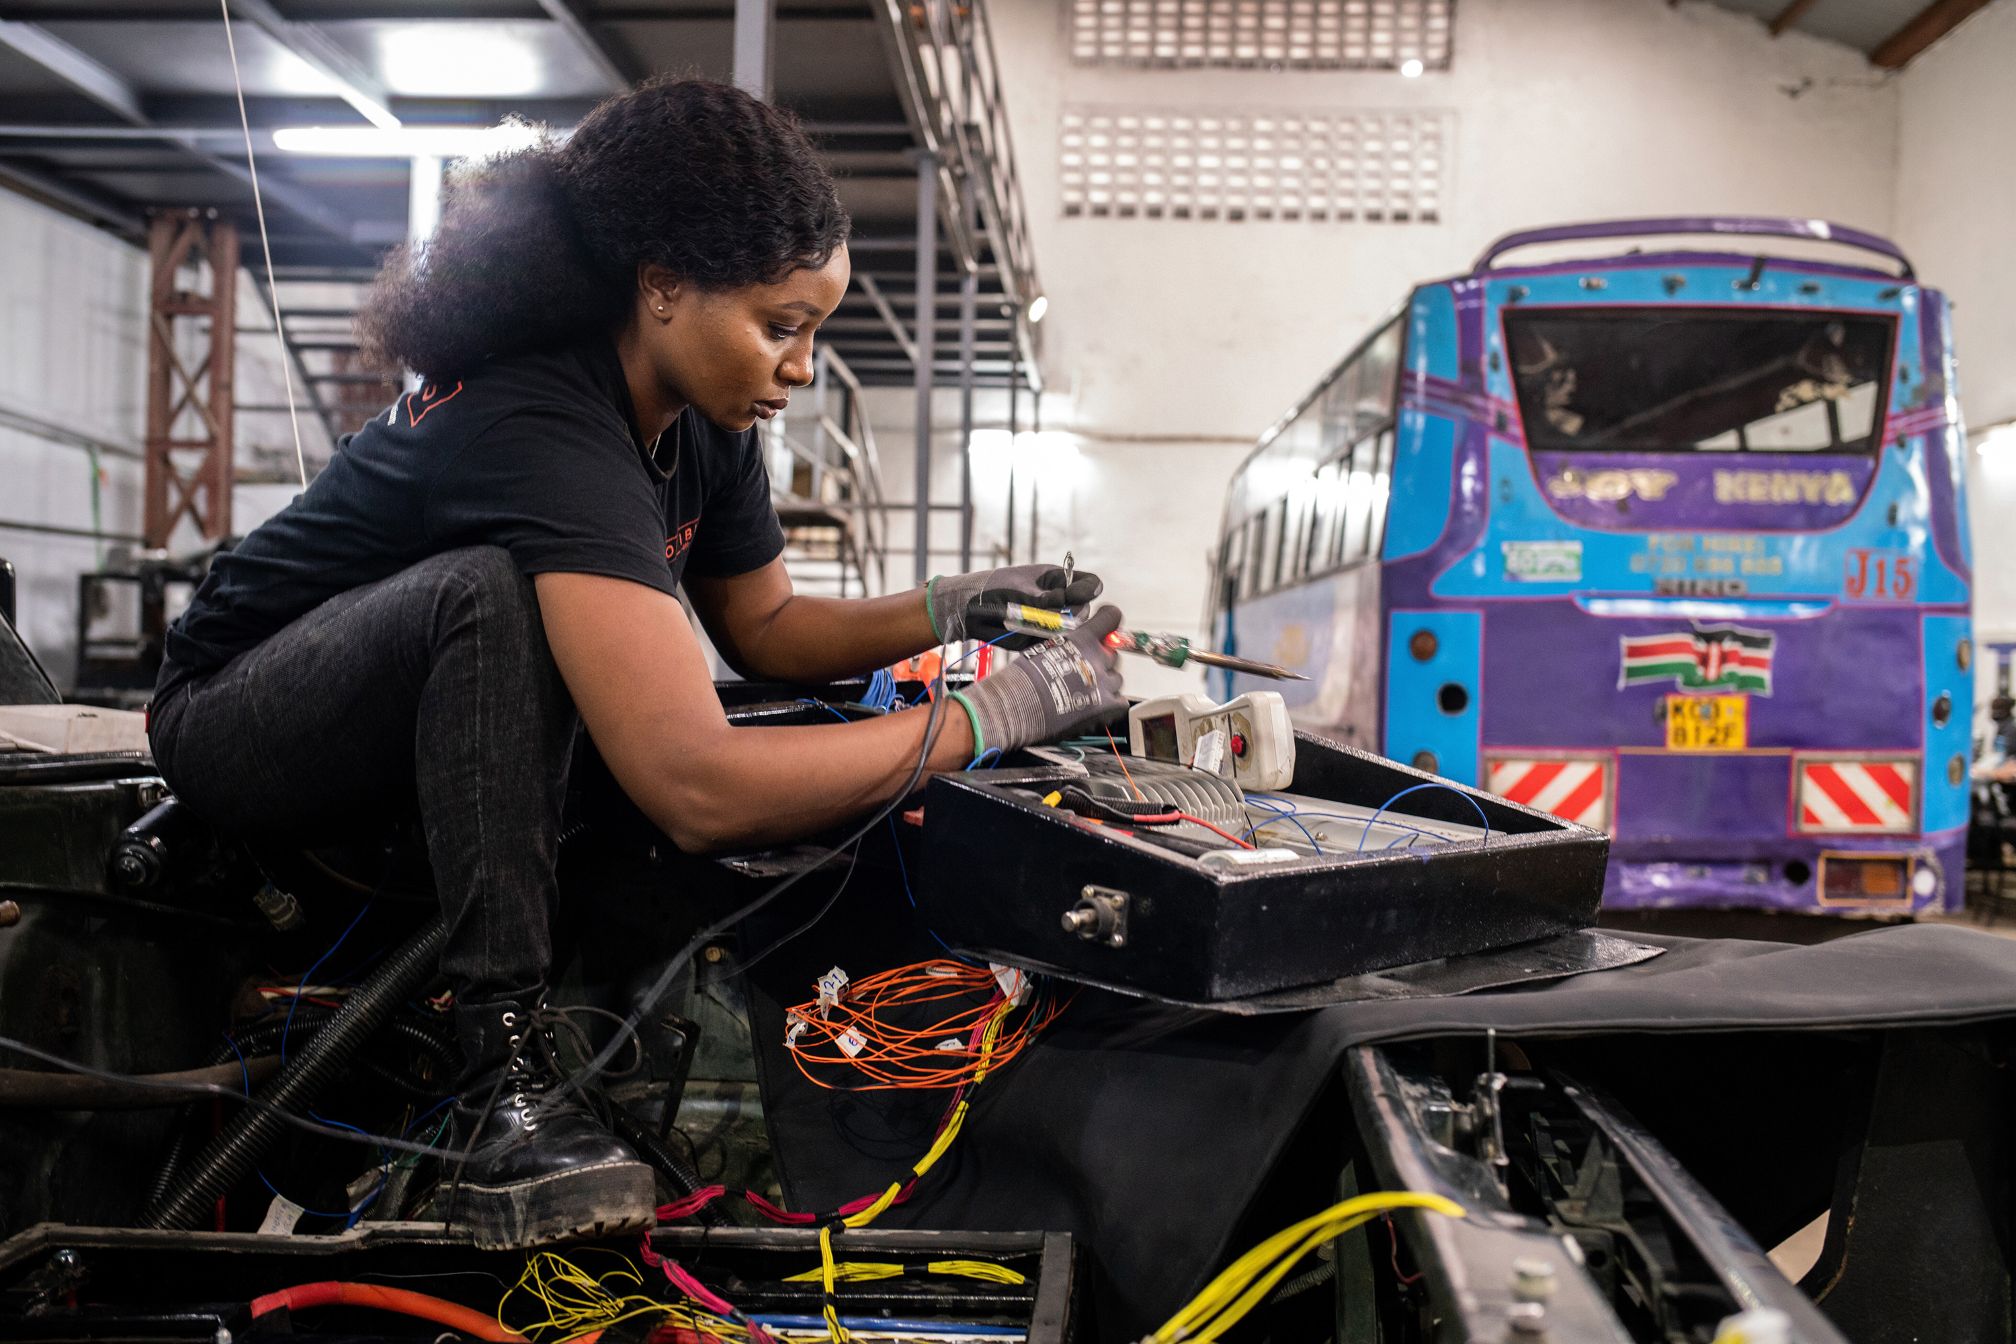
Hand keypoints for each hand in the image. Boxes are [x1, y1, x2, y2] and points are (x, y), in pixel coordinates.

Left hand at [928, 562, 1103, 649]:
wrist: (969, 610)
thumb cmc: (993, 588)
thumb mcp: (1018, 588)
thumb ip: (1043, 598)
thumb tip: (1067, 603)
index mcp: (1057, 581)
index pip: (1089, 584)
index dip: (1088, 590)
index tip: (1076, 596)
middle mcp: (1059, 601)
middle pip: (1083, 610)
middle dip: (1072, 614)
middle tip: (1051, 615)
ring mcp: (1051, 621)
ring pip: (1071, 631)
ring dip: (1057, 630)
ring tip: (1031, 624)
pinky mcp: (1041, 639)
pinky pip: (1053, 645)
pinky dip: (1045, 642)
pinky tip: (1028, 635)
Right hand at [949, 605, 1126, 756]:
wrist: (1018, 705)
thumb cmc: (1024, 678)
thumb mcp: (1046, 647)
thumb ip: (1070, 644)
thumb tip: (1078, 645)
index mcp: (1082, 639)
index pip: (1111, 618)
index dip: (1109, 621)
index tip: (1107, 626)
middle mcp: (1097, 659)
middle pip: (1113, 653)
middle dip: (1101, 660)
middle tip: (1084, 670)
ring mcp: (1103, 684)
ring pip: (1116, 679)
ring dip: (1104, 683)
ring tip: (1083, 691)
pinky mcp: (1105, 707)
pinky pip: (1118, 701)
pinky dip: (1109, 704)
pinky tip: (1093, 705)